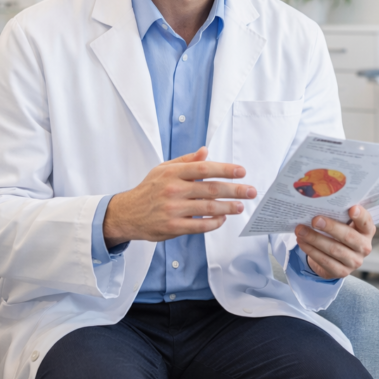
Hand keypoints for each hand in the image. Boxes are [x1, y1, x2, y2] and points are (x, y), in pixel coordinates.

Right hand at [103, 147, 255, 244]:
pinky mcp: (173, 227)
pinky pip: (199, 226)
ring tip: (240, 206)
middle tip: (251, 191)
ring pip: (208, 208)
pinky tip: (222, 219)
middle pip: (211, 189)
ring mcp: (173, 209)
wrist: (127, 213)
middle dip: (235, 190)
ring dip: (228, 207)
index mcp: (173, 173)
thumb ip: (186, 161)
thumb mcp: (163, 169)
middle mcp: (173, 190)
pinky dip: (214, 222)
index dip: (225, 169)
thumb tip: (205, 151)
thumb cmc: (149, 189)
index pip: (204, 168)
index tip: (241, 172)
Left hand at [294, 206, 375, 279]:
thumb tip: (320, 204)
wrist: (335, 257)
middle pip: (348, 236)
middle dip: (330, 227)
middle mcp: (364, 247)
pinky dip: (311, 250)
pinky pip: (325, 261)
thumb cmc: (339, 233)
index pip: (366, 222)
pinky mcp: (342, 272)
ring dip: (315, 239)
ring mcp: (354, 261)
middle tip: (314, 220)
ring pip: (334, 249)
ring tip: (301, 230)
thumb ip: (339, 215)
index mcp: (367, 231)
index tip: (352, 208)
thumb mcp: (344, 223)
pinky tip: (302, 242)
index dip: (360, 216)